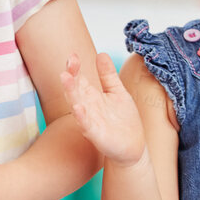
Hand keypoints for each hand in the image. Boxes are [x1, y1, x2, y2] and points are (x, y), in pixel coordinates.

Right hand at [60, 50, 145, 166]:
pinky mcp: (95, 135)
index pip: (79, 78)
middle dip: (70, 77)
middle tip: (69, 63)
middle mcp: (87, 107)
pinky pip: (86, 124)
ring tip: (66, 78)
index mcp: (91, 95)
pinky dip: (81, 116)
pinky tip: (78, 107)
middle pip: (75, 89)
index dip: (75, 67)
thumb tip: (101, 53)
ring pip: (76, 104)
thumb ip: (108, 75)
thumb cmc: (123, 120)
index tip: (72, 55)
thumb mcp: (118, 92)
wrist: (133, 146)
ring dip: (70, 92)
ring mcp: (89, 120)